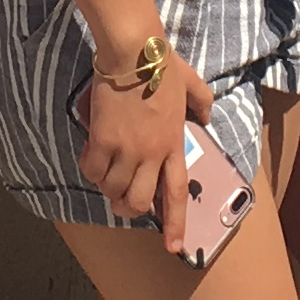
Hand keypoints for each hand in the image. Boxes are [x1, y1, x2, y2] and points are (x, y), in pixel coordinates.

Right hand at [79, 48, 214, 225]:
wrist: (135, 52)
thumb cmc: (163, 64)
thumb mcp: (192, 84)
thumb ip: (203, 103)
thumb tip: (208, 118)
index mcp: (174, 144)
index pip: (176, 194)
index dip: (174, 224)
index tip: (173, 247)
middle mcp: (152, 154)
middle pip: (140, 201)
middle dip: (129, 208)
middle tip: (123, 201)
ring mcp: (127, 149)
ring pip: (113, 189)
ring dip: (108, 188)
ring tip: (106, 175)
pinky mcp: (102, 139)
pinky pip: (92, 170)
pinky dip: (91, 170)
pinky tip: (92, 158)